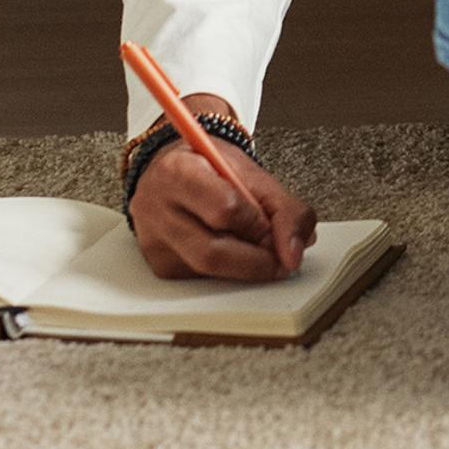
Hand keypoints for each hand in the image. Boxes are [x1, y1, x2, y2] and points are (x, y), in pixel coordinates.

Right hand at [128, 93, 313, 282]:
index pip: (225, 208)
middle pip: (212, 252)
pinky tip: (234, 252)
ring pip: (207, 271)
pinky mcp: (159, 265)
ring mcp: (154, 240)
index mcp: (178, 172)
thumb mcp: (252, 173)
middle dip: (256, 260)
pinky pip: (201, 279)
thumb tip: (295, 251)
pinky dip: (227, 272)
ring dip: (245, 268)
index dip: (258, 224)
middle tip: (279, 256)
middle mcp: (157, 208)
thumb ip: (284, 208)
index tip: (276, 229)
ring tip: (260, 252)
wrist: (175, 169)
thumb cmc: (211, 168)